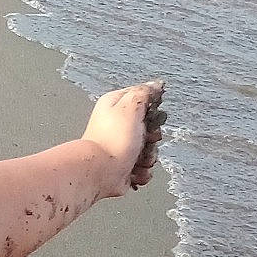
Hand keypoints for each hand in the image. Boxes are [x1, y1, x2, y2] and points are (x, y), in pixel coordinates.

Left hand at [83, 81, 166, 197]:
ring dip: (148, 158)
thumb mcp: (131, 107)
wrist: (99, 173)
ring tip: (137, 160)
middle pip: (150, 129)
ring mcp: (121, 147)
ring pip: (149, 150)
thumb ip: (144, 93)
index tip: (150, 118)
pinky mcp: (124, 166)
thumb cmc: (112, 140)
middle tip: (144, 140)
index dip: (152, 111)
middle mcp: (117, 125)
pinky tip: (133, 172)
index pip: (144, 101)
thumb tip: (157, 84)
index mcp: (116, 106)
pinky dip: (142, 172)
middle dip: (152, 139)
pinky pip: (143, 168)